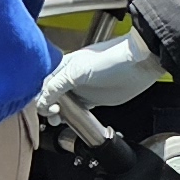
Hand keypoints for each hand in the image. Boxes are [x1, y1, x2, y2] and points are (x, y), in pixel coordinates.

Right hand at [38, 26, 166, 141]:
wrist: (138, 64)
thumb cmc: (111, 58)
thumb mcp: (77, 71)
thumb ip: (57, 86)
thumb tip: (42, 100)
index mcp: (64, 66)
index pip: (44, 83)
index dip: (40, 95)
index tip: (43, 107)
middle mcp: (71, 77)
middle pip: (51, 95)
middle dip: (48, 106)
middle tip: (52, 114)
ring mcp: (82, 88)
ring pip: (63, 103)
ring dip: (58, 113)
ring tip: (58, 120)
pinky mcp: (94, 99)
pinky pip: (78, 109)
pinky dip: (72, 116)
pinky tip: (70, 120)